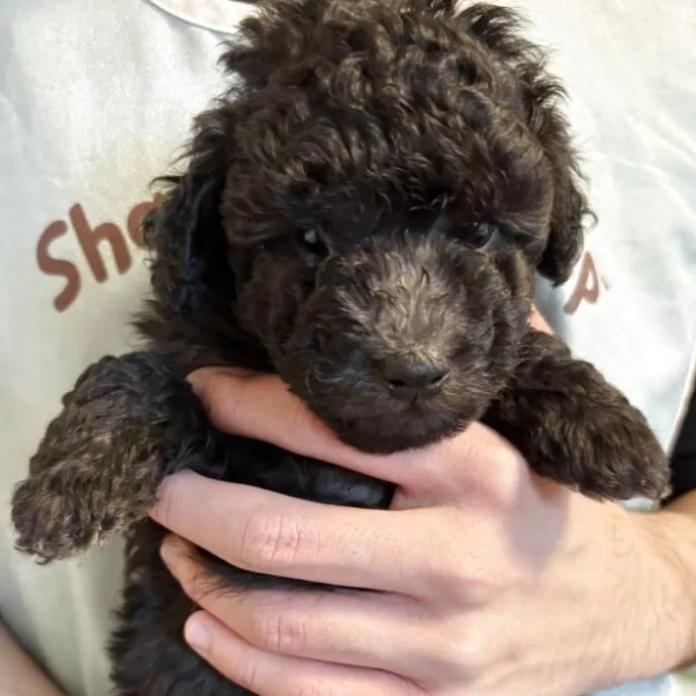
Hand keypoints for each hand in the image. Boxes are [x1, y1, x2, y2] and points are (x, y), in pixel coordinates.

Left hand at [150, 369, 695, 695]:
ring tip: (175, 548)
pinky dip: (241, 661)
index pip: (335, 430)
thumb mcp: (534, 424)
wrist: (620, 610)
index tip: (206, 390)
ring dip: (206, 584)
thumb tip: (441, 279)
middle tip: (162, 484)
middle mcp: (456, 563)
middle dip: (199, 507)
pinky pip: (309, 695)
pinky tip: (208, 626)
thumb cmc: (555, 505)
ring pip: (283, 626)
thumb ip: (484, 357)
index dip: (249, 404)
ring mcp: (441, 649)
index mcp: (477, 474)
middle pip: (285, 540)